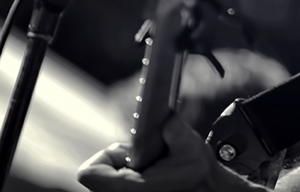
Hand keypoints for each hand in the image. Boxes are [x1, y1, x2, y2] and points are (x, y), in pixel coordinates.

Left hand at [77, 115, 243, 191]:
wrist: (209, 191)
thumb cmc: (197, 175)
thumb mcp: (189, 146)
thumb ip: (173, 129)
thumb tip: (164, 116)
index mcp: (131, 189)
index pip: (89, 173)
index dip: (105, 157)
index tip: (128, 154)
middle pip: (100, 173)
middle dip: (120, 161)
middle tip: (146, 160)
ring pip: (108, 180)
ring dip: (126, 169)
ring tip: (151, 169)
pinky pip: (116, 185)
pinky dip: (130, 176)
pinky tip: (151, 175)